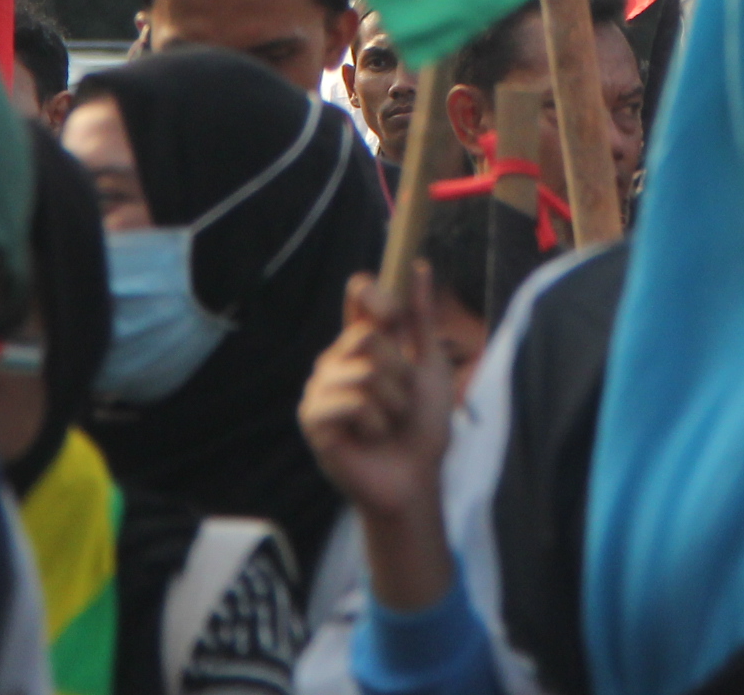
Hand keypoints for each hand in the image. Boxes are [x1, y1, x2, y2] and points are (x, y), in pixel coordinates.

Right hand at [301, 270, 453, 527]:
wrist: (416, 479)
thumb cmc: (424, 426)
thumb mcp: (430, 365)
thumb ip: (421, 318)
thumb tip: (420, 265)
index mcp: (362, 342)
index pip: (360, 293)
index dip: (381, 299)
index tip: (396, 319)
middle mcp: (337, 358)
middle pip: (366, 334)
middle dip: (399, 371)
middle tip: (401, 400)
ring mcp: (321, 388)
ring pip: (363, 370)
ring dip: (392, 402)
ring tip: (387, 423)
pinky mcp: (313, 418)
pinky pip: (351, 401)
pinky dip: (374, 421)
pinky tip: (370, 437)